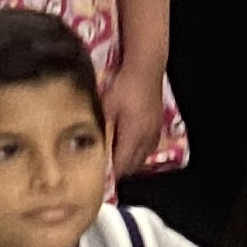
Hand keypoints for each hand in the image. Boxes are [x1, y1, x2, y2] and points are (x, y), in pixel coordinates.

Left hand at [105, 59, 171, 174]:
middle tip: (105, 169)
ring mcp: (154, 132)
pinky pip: (149, 147)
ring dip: (131, 161)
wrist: (145, 69)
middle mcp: (146, 138)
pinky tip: (130, 145)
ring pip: (143, 157)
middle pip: (134, 165)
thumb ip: (100, 127)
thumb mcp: (105, 106)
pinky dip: (139, 152)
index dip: (111, 173)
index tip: (99, 177)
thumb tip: (89, 144)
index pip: (122, 164)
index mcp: (133, 135)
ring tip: (116, 159)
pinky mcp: (157, 125)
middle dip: (120, 170)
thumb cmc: (123, 87)